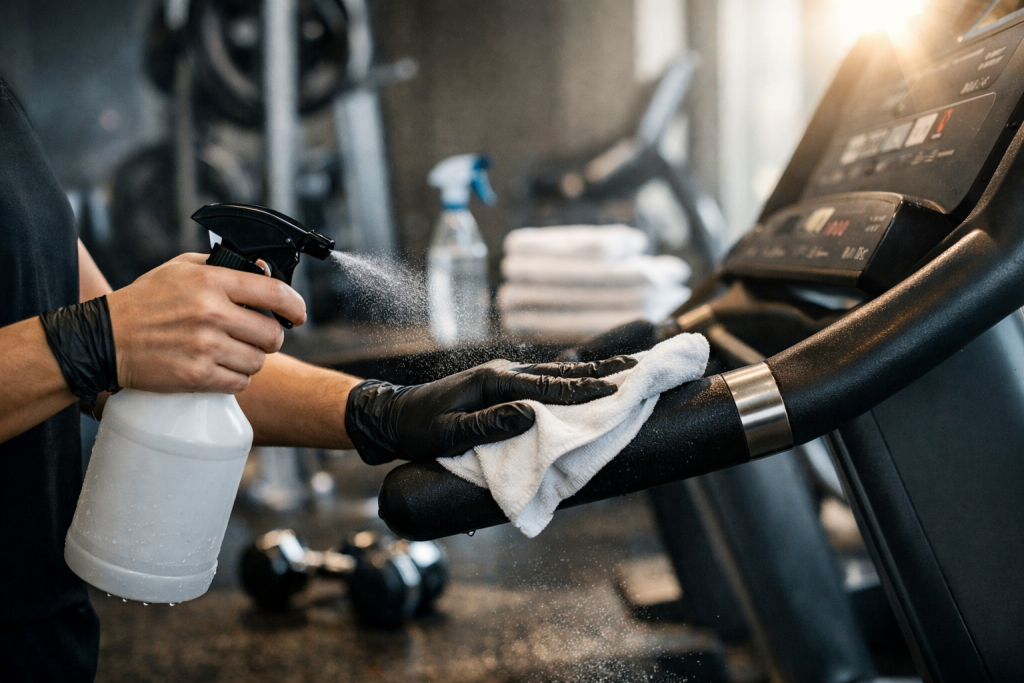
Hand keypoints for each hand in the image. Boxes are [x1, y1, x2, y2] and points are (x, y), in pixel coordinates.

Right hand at [106, 253, 306, 393]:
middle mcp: (212, 313)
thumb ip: (223, 266)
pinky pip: (239, 382)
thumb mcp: (180, 268)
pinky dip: (235, 379)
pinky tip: (220, 368)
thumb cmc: (145, 301)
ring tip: (232, 352)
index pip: (276, 293)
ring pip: (258, 361)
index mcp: (212, 282)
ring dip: (251, 360)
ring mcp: (205, 347)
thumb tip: (263, 270)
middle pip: (272, 335)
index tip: (298, 315)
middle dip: (270, 338)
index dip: (296, 307)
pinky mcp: (196, 376)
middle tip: (256, 337)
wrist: (105, 338)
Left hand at [345, 355, 637, 463]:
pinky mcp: (501, 386)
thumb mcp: (450, 433)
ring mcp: (503, 377)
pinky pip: (543, 381)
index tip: (616, 388)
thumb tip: (530, 415)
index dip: (583, 389)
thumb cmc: (419, 429)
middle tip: (638, 364)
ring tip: (623, 367)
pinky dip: (569, 379)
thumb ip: (490, 425)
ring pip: (555, 373)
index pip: (548, 386)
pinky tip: (584, 379)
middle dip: (599, 370)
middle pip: (560, 371)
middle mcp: (503, 373)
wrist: (393, 416)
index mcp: (494, 382)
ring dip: (589, 371)